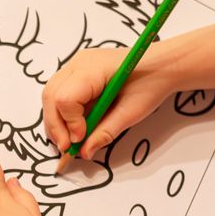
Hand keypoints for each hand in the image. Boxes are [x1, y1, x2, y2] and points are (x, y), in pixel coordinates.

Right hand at [40, 44, 172, 158]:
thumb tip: (84, 152)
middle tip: (67, 148)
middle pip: (51, 96)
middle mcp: (78, 63)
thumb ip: (105, 132)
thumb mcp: (132, 112)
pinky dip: (62, 113)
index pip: (65, 98)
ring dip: (56, 121)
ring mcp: (75, 65)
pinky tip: (74, 127)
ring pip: (50, 95)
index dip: (70, 123)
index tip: (81, 140)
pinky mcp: (77, 72)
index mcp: (92, 68)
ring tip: (69, 141)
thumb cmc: (152, 83)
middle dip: (56, 126)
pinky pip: (59, 93)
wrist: (164, 65)